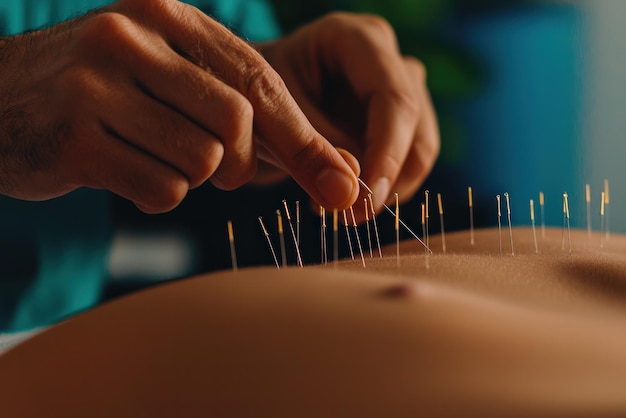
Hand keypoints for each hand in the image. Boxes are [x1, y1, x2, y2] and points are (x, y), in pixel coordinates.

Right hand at [0, 0, 359, 212]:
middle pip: (237, 124)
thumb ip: (251, 120)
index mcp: (164, 15)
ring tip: (150, 155)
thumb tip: (343, 172)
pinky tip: (121, 170)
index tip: (342, 181)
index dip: (303, 137)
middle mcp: (130, 37)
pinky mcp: (72, 138)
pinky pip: (161, 190)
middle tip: (215, 168)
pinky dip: (157, 195)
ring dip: (192, 177)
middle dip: (240, 163)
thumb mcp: (171, 83)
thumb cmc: (103, 96)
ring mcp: (95, 86)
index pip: (258, 80)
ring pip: (203, 163)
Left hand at [259, 12, 438, 213]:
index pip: (393, 99)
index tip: (366, 199)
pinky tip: (344, 199)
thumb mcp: (272, 116)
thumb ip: (311, 147)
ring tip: (337, 210)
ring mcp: (401, 89)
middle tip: (348, 217)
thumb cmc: (256, 96)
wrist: (258, 99)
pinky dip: (384, 189)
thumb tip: (353, 191)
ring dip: (388, 189)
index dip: (387, 153)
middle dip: (388, 178)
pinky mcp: (401, 122)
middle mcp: (389, 59)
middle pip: (414, 124)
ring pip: (420, 148)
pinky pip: (410, 162)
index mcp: (358, 39)